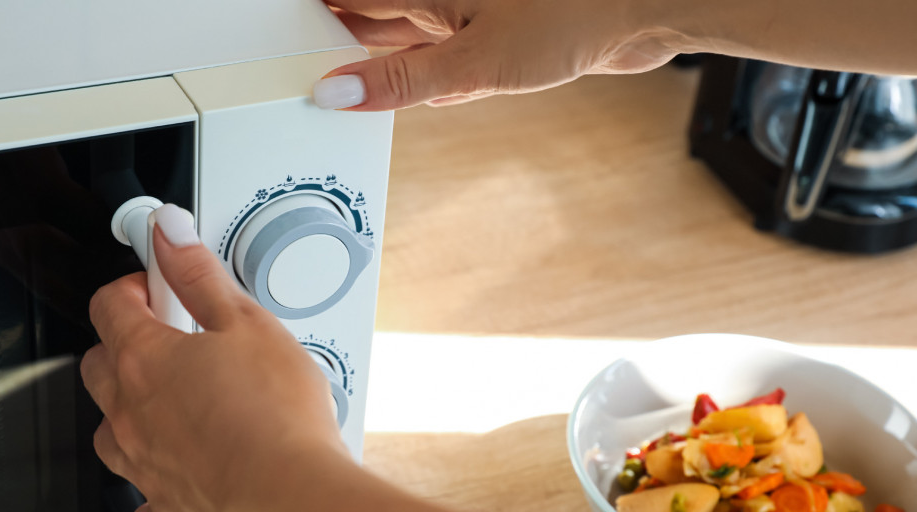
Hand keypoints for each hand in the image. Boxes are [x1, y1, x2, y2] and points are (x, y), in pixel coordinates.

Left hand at [79, 207, 349, 511]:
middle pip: (99, 366)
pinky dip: (155, 490)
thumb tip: (169, 236)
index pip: (110, 306)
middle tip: (174, 341)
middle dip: (126, 346)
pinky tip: (183, 479)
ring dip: (132, 413)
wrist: (292, 498)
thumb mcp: (249, 323)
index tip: (158, 287)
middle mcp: (130, 414)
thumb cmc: (277, 417)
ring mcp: (143, 466)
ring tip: (181, 406)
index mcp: (145, 359)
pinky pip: (143, 504)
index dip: (134, 288)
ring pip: (111, 432)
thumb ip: (201, 276)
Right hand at [315, 0, 681, 109]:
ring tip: (340, 92)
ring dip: (375, 65)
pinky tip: (402, 95)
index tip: (276, 47)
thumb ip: (404, 81)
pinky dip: (417, 78)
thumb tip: (338, 92)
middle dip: (335, 44)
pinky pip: (435, 56)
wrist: (641, 11)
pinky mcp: (489, 33)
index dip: (310, 22)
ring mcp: (462, 13)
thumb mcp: (475, 61)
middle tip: (298, 76)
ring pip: (400, 38)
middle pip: (366, 16)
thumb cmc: (571, 15)